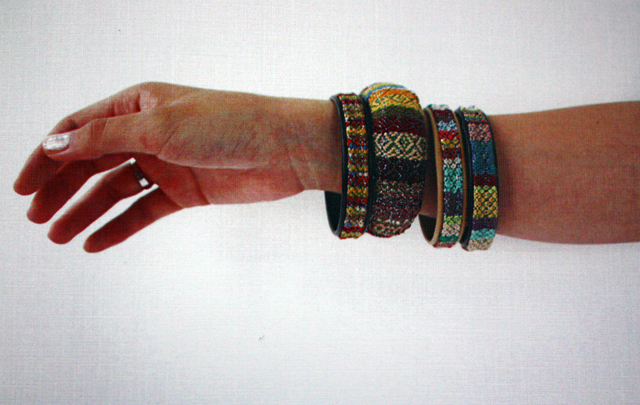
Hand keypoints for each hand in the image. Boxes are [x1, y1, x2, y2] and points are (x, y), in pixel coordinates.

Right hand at [14, 82, 339, 251]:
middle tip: (37, 218)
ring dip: (86, 211)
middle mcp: (147, 134)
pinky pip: (143, 210)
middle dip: (62, 189)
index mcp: (137, 106)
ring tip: (59, 236)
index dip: (47, 157)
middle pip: (92, 162)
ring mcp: (166, 163)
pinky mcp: (185, 191)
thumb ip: (105, 138)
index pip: (78, 130)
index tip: (23, 186)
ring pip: (115, 189)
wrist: (284, 149)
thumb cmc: (229, 124)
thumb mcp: (160, 127)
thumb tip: (54, 144)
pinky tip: (95, 243)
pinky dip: (120, 226)